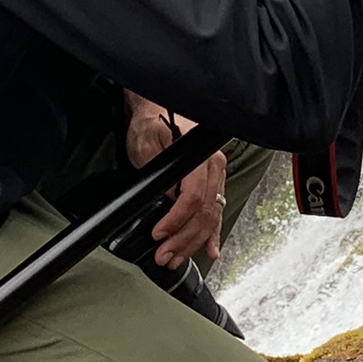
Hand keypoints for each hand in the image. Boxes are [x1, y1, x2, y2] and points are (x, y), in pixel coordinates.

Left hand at [124, 94, 228, 267]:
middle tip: (165, 255)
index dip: (176, 221)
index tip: (159, 234)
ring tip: (176, 256)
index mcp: (201, 156)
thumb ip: (159, 172)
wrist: (158, 105)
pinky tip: (211, 249)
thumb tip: (167, 199)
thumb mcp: (147, 143)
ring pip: (211, 216)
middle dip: (184, 240)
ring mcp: (215, 175)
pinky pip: (216, 211)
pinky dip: (213, 233)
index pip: (193, 198)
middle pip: (205, 213)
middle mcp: (213, 166)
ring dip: (193, 241)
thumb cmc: (152, 119)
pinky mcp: (211, 182)